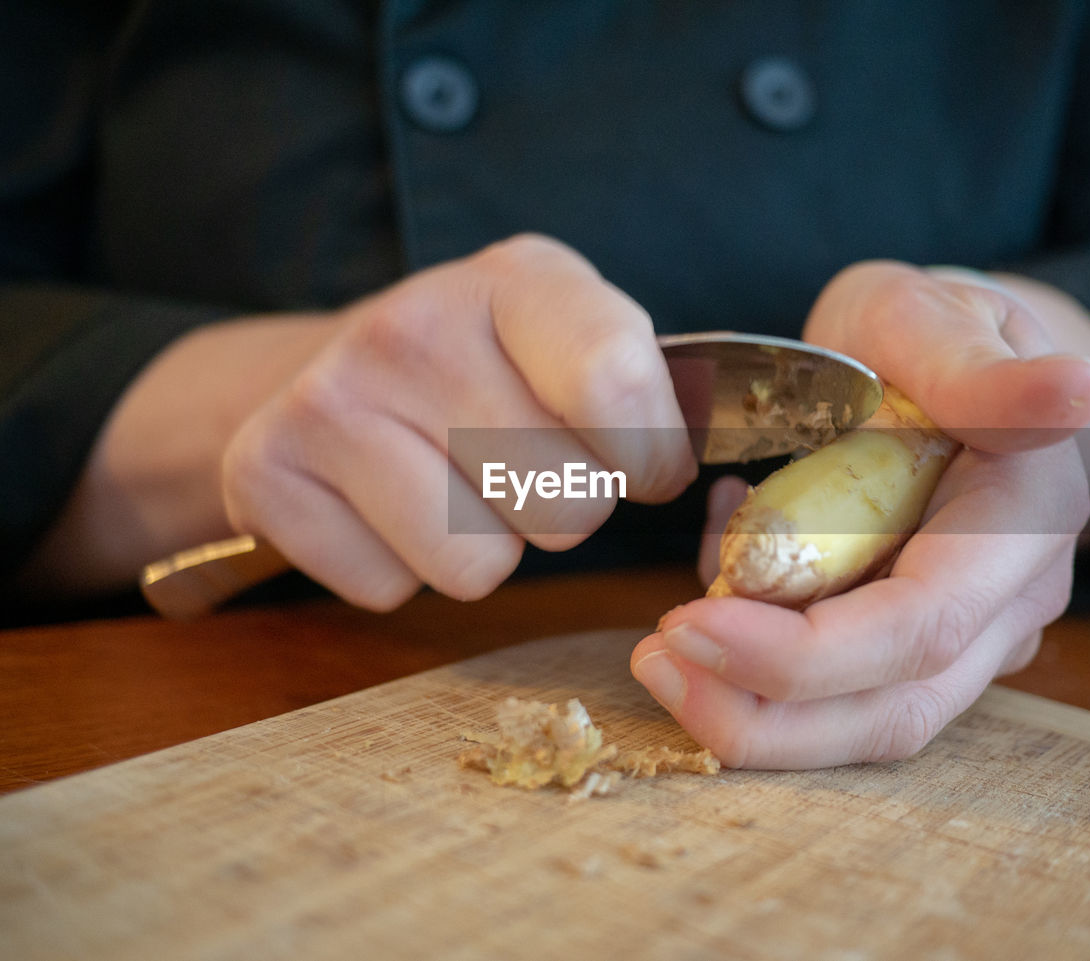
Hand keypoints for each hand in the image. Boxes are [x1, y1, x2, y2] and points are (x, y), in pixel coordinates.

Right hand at [223, 234, 696, 608]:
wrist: (334, 370)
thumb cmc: (490, 368)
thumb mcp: (577, 336)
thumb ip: (646, 391)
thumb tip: (698, 479)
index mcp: (520, 280)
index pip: (617, 385)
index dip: (649, 458)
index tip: (641, 464)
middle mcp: (413, 324)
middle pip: (565, 506)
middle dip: (566, 510)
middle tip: (525, 467)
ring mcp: (328, 398)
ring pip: (479, 566)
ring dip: (488, 546)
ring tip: (457, 484)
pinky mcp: (265, 472)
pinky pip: (393, 590)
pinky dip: (404, 568)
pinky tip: (390, 507)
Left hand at [631, 261, 1089, 768]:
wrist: (939, 362)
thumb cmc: (926, 331)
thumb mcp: (932, 321)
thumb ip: (984, 371)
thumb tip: (1076, 389)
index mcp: (1025, 519)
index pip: (921, 626)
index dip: (805, 652)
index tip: (690, 626)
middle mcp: (1010, 601)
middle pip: (894, 707)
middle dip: (764, 711)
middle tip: (655, 662)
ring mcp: (968, 635)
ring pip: (864, 721)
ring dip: (752, 710)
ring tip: (662, 653)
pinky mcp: (913, 647)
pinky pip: (835, 690)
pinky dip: (758, 664)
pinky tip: (715, 582)